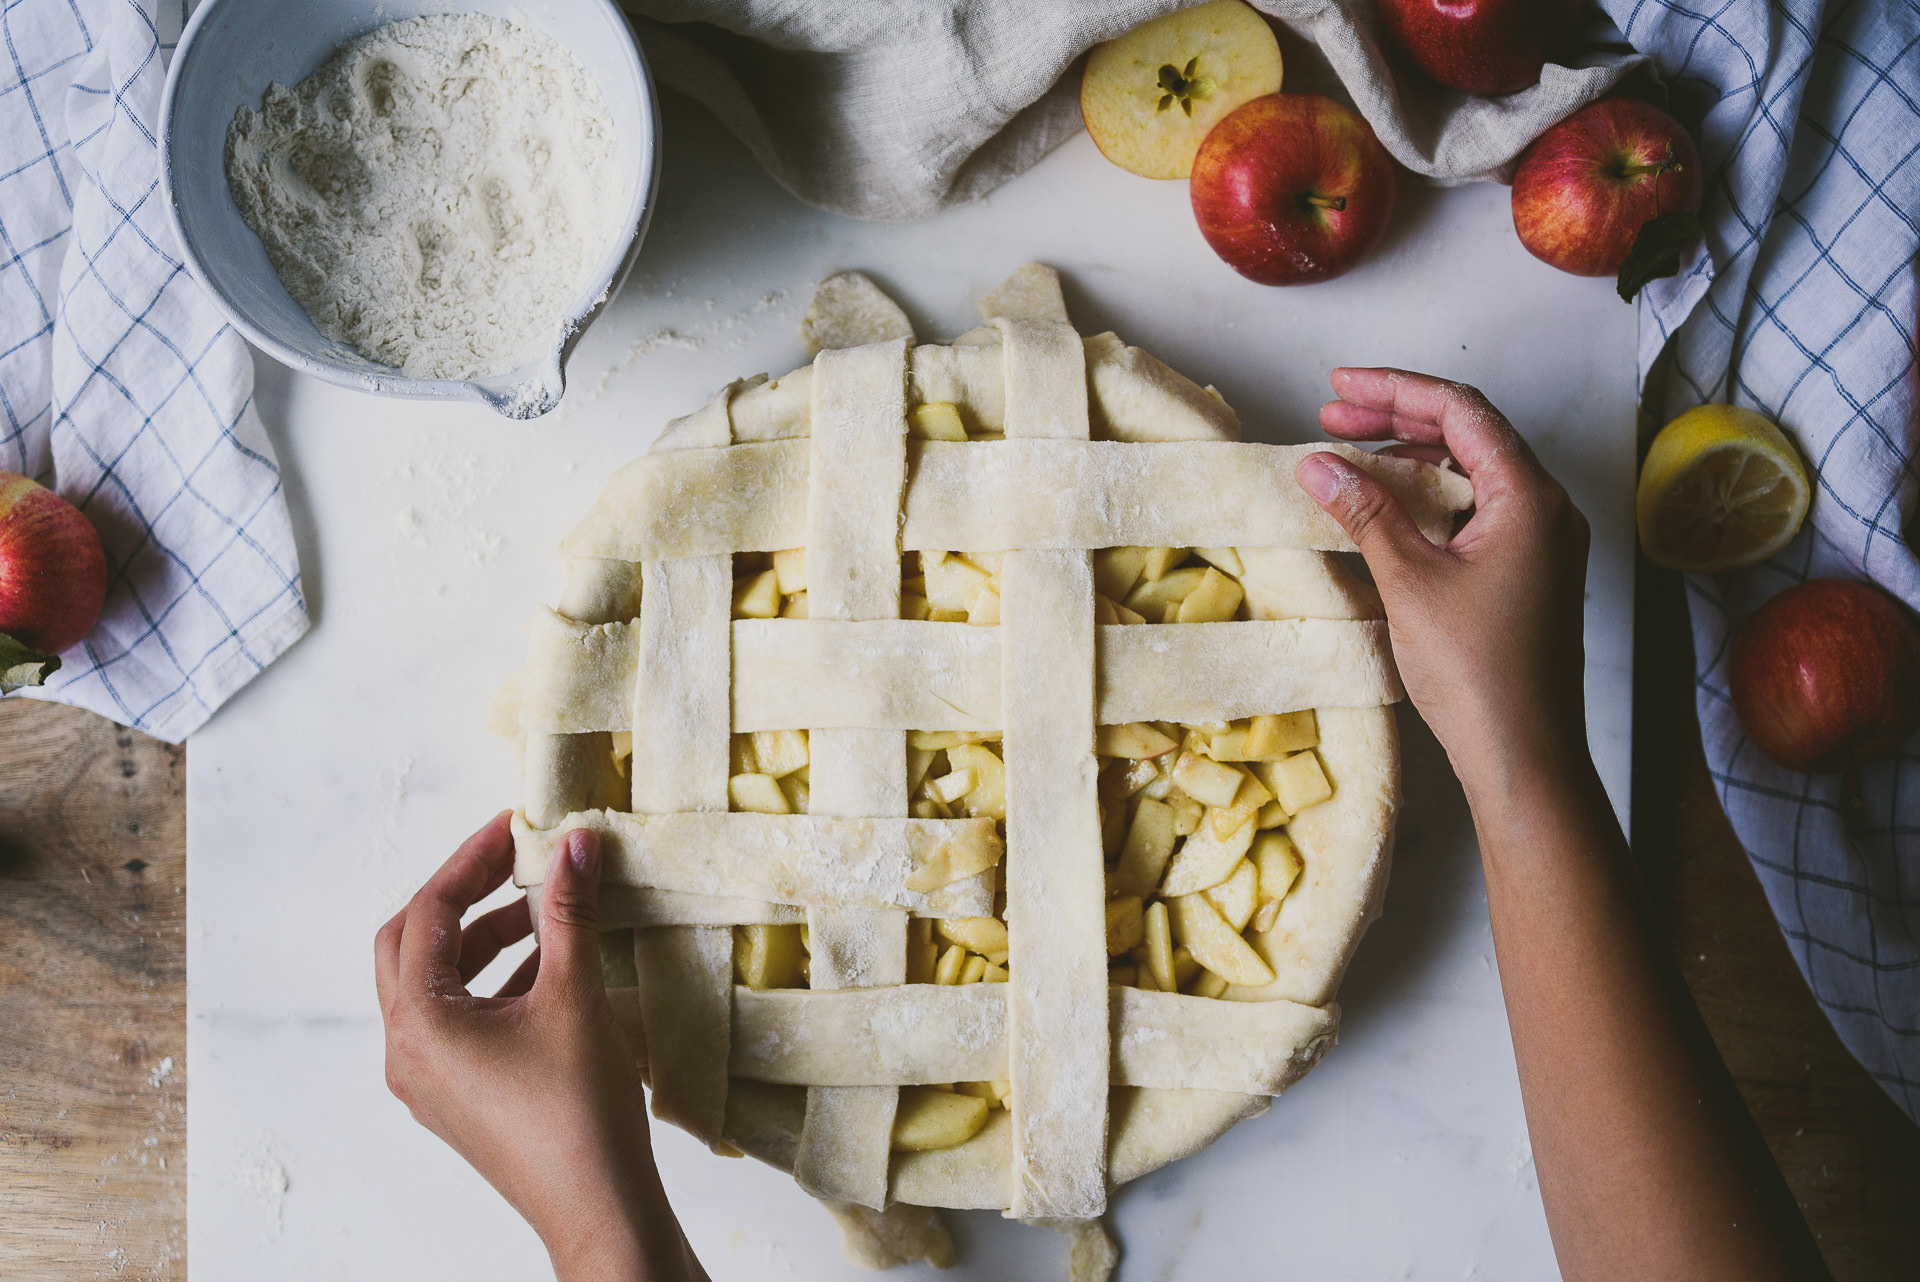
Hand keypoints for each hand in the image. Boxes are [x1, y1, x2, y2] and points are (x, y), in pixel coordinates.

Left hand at [375, 814, 704, 1281]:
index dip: (470, 861)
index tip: (514, 828)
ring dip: (483, 940)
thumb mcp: (575, 996)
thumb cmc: (579, 1114)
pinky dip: (495, 982)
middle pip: (411, 945)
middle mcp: (407, 1052)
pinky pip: (460, 1020)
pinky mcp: (459, 1098)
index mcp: (419, 1024)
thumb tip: (575, 845)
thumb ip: (569, 912)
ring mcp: (430, 1081)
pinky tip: (550, 965)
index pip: (428, 914)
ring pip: (436, 984)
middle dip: (462, 896)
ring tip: (544, 911)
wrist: (599, 1208)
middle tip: (513, 862)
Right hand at [1294, 367, 1591, 803]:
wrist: (1524, 754)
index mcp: (1528, 497)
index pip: (1461, 410)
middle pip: (1469, 432)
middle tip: (1331, 415)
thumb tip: (1319, 464)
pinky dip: (1428, 496)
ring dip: (1410, 457)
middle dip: (1398, 417)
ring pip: (1471, 470)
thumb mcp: (1410, 582)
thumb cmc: (1478, 673)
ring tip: (1348, 459)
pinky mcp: (1528, 569)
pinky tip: (1385, 506)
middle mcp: (1546, 507)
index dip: (1395, 389)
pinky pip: (1476, 508)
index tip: (1339, 385)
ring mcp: (1541, 539)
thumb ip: (1366, 513)